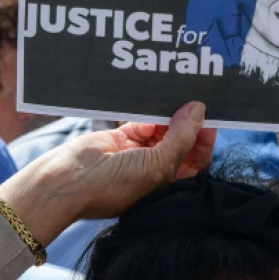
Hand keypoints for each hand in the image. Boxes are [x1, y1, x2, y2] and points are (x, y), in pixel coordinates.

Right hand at [0, 102, 214, 244]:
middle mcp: (156, 170)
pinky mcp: (122, 138)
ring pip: (163, 129)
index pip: (196, 161)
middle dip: (190, 123)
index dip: (205, 140)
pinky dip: (150, 110)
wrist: (68, 182)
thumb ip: (180, 138)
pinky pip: (142, 120)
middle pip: (181, 142)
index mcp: (168, 184)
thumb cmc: (114, 186)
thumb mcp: (157, 165)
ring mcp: (138, 154)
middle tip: (199, 98)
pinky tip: (159, 97)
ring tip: (181, 93)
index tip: (211, 118)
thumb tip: (198, 110)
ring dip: (171, 114)